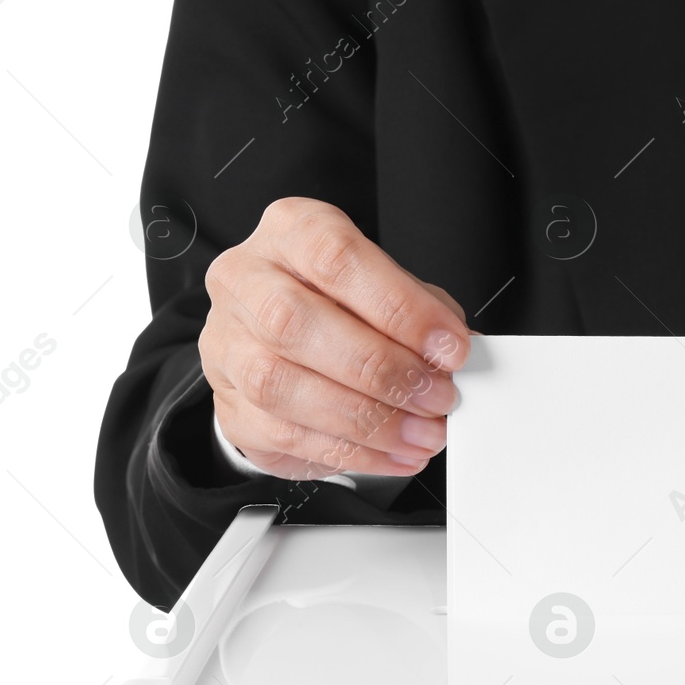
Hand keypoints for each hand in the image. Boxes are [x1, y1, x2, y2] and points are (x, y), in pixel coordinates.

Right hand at [200, 198, 470, 479]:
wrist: (282, 338)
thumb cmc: (344, 303)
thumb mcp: (392, 288)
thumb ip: (424, 315)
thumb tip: (457, 361)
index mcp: (292, 232)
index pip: (337, 258)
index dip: (400, 307)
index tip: (451, 347)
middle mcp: (247, 281)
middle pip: (295, 321)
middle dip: (381, 369)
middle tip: (437, 396)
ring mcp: (226, 345)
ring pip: (280, 385)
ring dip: (366, 420)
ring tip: (421, 434)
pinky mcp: (229, 405)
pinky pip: (282, 435)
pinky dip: (350, 452)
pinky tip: (392, 453)